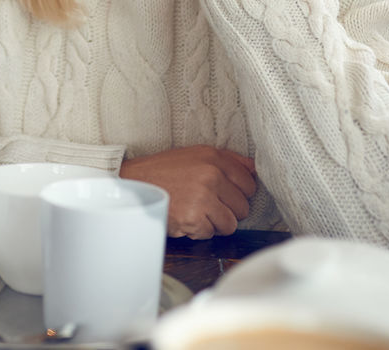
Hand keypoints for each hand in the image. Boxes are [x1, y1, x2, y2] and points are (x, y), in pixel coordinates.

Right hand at [119, 146, 256, 238]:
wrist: (133, 185)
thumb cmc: (164, 171)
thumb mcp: (195, 155)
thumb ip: (227, 160)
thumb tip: (254, 169)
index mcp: (214, 157)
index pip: (249, 183)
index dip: (238, 193)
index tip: (225, 195)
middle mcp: (211, 175)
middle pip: (243, 207)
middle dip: (227, 210)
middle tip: (207, 205)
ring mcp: (203, 197)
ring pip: (230, 224)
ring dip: (214, 223)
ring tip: (196, 212)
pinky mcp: (193, 218)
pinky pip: (210, 234)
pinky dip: (198, 231)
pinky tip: (185, 218)